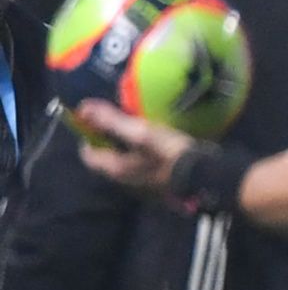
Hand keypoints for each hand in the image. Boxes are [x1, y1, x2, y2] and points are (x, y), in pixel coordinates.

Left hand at [74, 100, 194, 195]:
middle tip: (118, 121)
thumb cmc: (168, 153)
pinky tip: (154, 141)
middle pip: (106, 157)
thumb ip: (111, 120)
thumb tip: (83, 107)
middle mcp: (123, 178)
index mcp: (114, 168)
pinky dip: (141, 151)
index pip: (88, 153)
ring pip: (124, 160)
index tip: (96, 120)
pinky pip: (141, 163)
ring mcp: (141, 181)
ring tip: (136, 128)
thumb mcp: (140, 132)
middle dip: (108, 139)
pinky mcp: (157, 180)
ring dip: (125, 145)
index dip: (88, 135)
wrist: (202, 174)